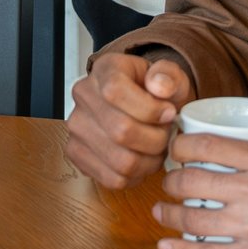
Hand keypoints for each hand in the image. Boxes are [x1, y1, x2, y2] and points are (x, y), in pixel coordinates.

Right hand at [64, 51, 192, 187]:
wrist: (142, 107)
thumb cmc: (155, 93)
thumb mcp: (170, 77)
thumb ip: (169, 76)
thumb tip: (159, 86)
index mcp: (105, 70)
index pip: (115, 91)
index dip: (149, 109)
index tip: (168, 113)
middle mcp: (84, 95)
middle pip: (121, 131)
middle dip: (156, 139)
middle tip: (166, 134)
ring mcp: (77, 126)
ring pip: (120, 160)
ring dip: (149, 161)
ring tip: (156, 149)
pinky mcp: (77, 153)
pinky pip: (112, 178)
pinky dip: (135, 176)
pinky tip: (142, 160)